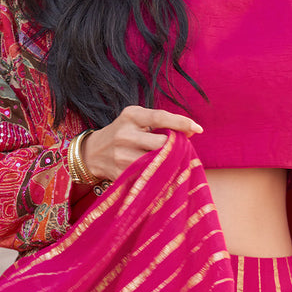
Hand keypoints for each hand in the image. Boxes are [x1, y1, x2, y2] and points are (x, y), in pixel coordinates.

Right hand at [82, 105, 202, 181]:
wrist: (93, 152)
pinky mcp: (121, 173)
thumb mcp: (137, 119)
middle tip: (177, 149)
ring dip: (168, 162)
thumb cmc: (123, 132)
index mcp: (131, 116)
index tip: (198, 128)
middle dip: (174, 146)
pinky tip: (158, 172)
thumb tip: (191, 131)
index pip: (160, 117)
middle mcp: (125, 134)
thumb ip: (162, 123)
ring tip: (167, 160)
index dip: (181, 122)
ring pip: (156, 161)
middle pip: (162, 142)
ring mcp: (122, 156)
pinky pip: (148, 175)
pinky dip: (158, 174)